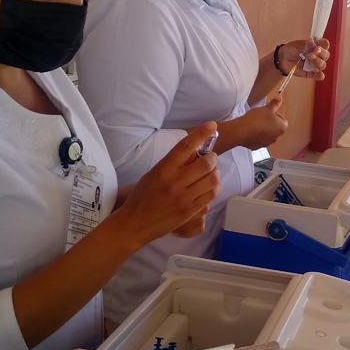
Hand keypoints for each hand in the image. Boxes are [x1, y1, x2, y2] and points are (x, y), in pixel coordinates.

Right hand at [116, 124, 219, 247]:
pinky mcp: (189, 211)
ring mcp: (183, 198)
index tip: (211, 125)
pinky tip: (209, 187)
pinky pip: (210, 195)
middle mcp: (174, 182)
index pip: (185, 146)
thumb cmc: (142, 196)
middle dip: (212, 158)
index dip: (201, 134)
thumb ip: (172, 164)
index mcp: (163, 169)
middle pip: (205, 164)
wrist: (134, 224)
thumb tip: (193, 153)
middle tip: (210, 159)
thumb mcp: (153, 174)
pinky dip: (214, 188)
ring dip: (215, 174)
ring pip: (212, 180)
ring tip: (210, 174)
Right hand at [235, 97, 287, 149]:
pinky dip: (255, 135)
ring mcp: (267, 143)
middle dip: (269, 122)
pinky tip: (250, 129)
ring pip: (266, 133)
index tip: (268, 111)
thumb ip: (275, 104)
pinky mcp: (257, 146)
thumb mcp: (267, 108)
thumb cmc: (257, 119)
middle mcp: (276, 137)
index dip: (274, 113)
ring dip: (262, 128)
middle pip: (274, 127)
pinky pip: (258, 139)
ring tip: (254, 122)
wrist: (243, 131)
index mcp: (282, 127)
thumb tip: (280, 98)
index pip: (282, 119)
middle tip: (261, 116)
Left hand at [278, 38, 329, 80]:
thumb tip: (311, 41)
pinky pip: (319, 76)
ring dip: (318, 62)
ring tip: (309, 58)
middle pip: (326, 55)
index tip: (316, 47)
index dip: (323, 45)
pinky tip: (317, 73)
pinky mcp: (310, 73)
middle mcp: (317, 56)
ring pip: (323, 65)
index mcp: (315, 46)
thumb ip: (305, 44)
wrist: (282, 59)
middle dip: (321, 53)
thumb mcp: (296, 45)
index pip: (325, 44)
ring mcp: (314, 65)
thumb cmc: (290, 50)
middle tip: (312, 52)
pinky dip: (319, 75)